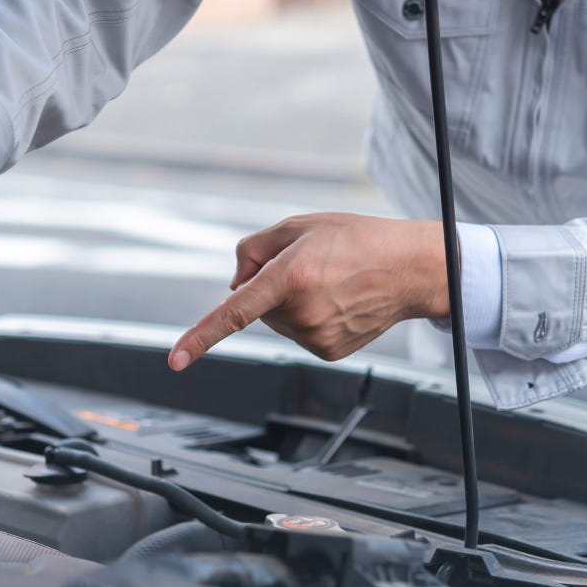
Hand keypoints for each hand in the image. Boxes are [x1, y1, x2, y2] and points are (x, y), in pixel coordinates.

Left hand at [170, 213, 447, 368]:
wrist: (410, 270)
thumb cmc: (356, 240)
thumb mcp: (299, 226)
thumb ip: (252, 248)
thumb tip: (235, 284)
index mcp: (291, 276)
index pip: (235, 312)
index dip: (200, 336)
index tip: (176, 360)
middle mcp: (302, 312)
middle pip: (257, 304)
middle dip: (271, 285)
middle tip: (311, 266)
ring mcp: (316, 336)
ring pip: (276, 321)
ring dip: (290, 302)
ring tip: (329, 283)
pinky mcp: (327, 351)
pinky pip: (297, 333)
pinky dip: (308, 318)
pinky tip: (336, 302)